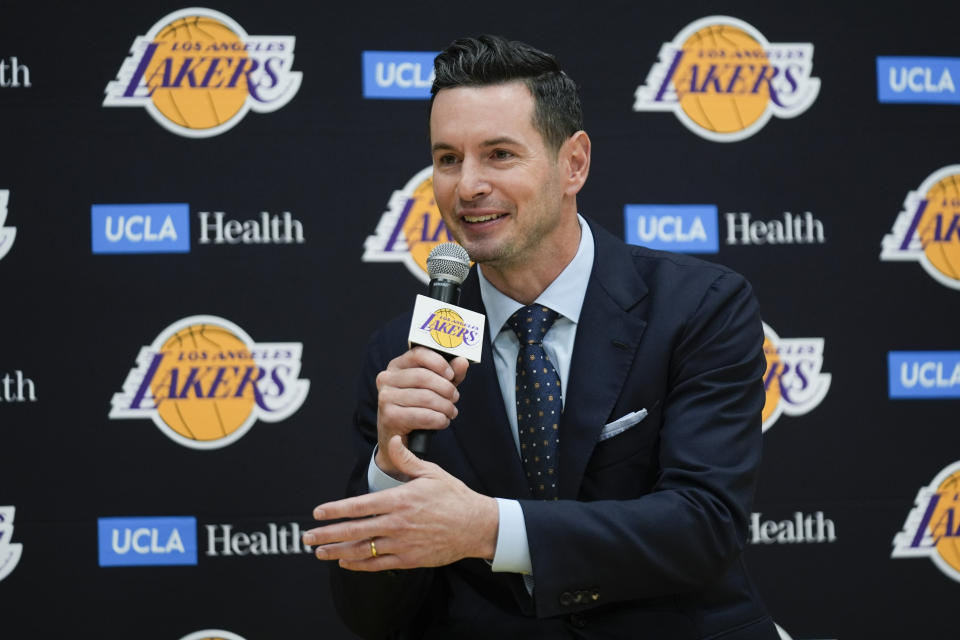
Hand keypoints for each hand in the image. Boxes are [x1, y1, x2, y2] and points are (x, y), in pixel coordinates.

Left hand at [303, 435, 498, 570]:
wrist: (476, 526)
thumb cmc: (454, 497)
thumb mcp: (431, 472)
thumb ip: (406, 459)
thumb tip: (392, 442)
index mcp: (399, 500)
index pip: (359, 505)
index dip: (335, 510)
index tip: (318, 512)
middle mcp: (396, 524)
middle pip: (353, 531)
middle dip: (326, 534)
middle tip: (307, 537)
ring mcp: (401, 544)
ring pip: (362, 550)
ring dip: (337, 552)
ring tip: (319, 553)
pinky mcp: (409, 560)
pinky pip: (377, 564)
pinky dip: (358, 565)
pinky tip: (344, 562)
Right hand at [375, 346, 468, 477]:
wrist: (397, 436)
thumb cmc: (417, 406)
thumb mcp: (435, 387)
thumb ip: (450, 374)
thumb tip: (462, 361)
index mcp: (396, 365)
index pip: (418, 353)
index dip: (438, 363)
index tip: (451, 375)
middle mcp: (386, 378)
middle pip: (423, 376)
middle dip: (445, 388)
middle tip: (455, 398)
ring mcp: (385, 397)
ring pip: (425, 397)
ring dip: (445, 406)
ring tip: (451, 412)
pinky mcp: (389, 416)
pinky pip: (422, 416)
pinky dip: (438, 420)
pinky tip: (442, 421)